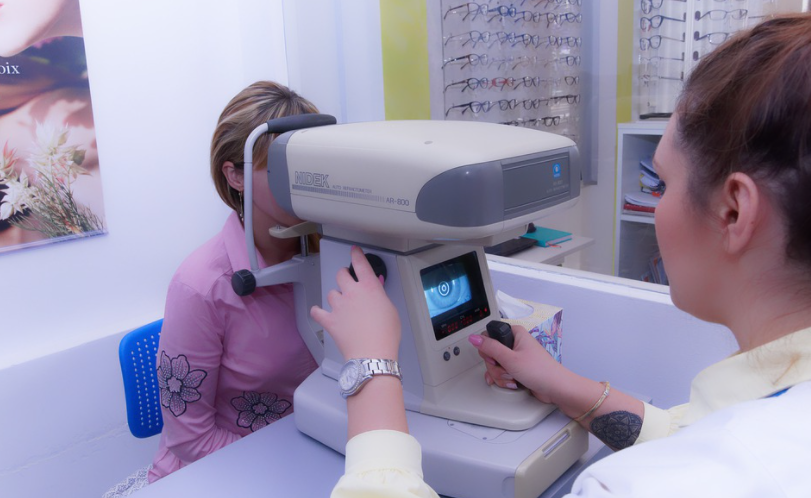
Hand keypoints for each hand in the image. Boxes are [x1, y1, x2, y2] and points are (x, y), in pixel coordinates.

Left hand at [310, 246, 400, 360]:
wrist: (372, 353)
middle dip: (344, 275)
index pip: (361, 264)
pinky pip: (317, 311)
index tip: (354, 250)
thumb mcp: (391, 309)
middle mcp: (352, 293)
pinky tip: (319, 311)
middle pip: (341, 274)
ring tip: (341, 303)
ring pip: (331, 292)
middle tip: (347, 279)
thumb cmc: (385, 334)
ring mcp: (339, 306)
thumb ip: (381, 295)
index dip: (356, 255)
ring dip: (335, 295)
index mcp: (369, 287)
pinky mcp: (330, 320)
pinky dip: (318, 311)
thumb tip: (377, 288)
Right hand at [470, 325, 570, 404]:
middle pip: (490, 353)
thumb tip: (474, 338)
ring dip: (500, 376)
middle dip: (495, 367)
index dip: (488, 349)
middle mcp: (515, 343)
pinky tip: (511, 383)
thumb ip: (490, 347)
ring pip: (495, 365)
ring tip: (513, 378)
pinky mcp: (517, 369)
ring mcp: (516, 357)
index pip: (489, 335)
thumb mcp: (510, 359)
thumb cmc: (540, 371)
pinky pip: (502, 373)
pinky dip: (504, 380)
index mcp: (515, 333)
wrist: (556, 389)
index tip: (494, 357)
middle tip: (506, 370)